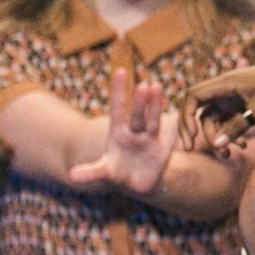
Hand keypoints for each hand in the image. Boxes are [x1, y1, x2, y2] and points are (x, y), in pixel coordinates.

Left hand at [69, 69, 176, 196]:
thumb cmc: (117, 173)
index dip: (119, 91)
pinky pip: (170, 138)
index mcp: (118, 132)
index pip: (118, 108)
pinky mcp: (162, 150)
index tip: (120, 71)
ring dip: (155, 106)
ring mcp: (149, 140)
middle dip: (141, 102)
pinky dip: (176, 129)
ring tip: (156, 87)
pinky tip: (183, 114)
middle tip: (145, 86)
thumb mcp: (104, 173)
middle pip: (137, 115)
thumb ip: (90, 173)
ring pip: (153, 122)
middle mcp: (135, 132)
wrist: (136, 183)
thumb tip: (71, 176)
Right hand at [191, 47, 254, 152]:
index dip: (187, 115)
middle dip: (200, 132)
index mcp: (225, 83)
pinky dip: (231, 133)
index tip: (192, 135)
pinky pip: (229, 121)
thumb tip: (216, 144)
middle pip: (200, 111)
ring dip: (218, 136)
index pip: (193, 96)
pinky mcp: (244, 104)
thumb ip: (239, 125)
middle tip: (198, 151)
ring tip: (228, 155)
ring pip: (215, 119)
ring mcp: (234, 97)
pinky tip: (241, 146)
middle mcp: (226, 89)